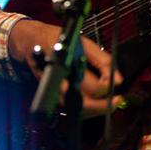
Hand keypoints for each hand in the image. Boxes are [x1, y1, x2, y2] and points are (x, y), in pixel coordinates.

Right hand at [8, 19, 123, 117]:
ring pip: (77, 110)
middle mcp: (60, 83)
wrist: (32, 42)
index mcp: (69, 66)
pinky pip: (71, 108)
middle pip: (84, 106)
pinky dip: (85, 108)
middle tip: (117, 100)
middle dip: (103, 107)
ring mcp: (54, 92)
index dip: (107, 87)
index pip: (93, 87)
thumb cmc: (60, 39)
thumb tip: (118, 79)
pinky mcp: (52, 96)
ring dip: (95, 109)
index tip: (116, 82)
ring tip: (109, 101)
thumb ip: (103, 60)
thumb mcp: (85, 42)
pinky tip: (96, 101)